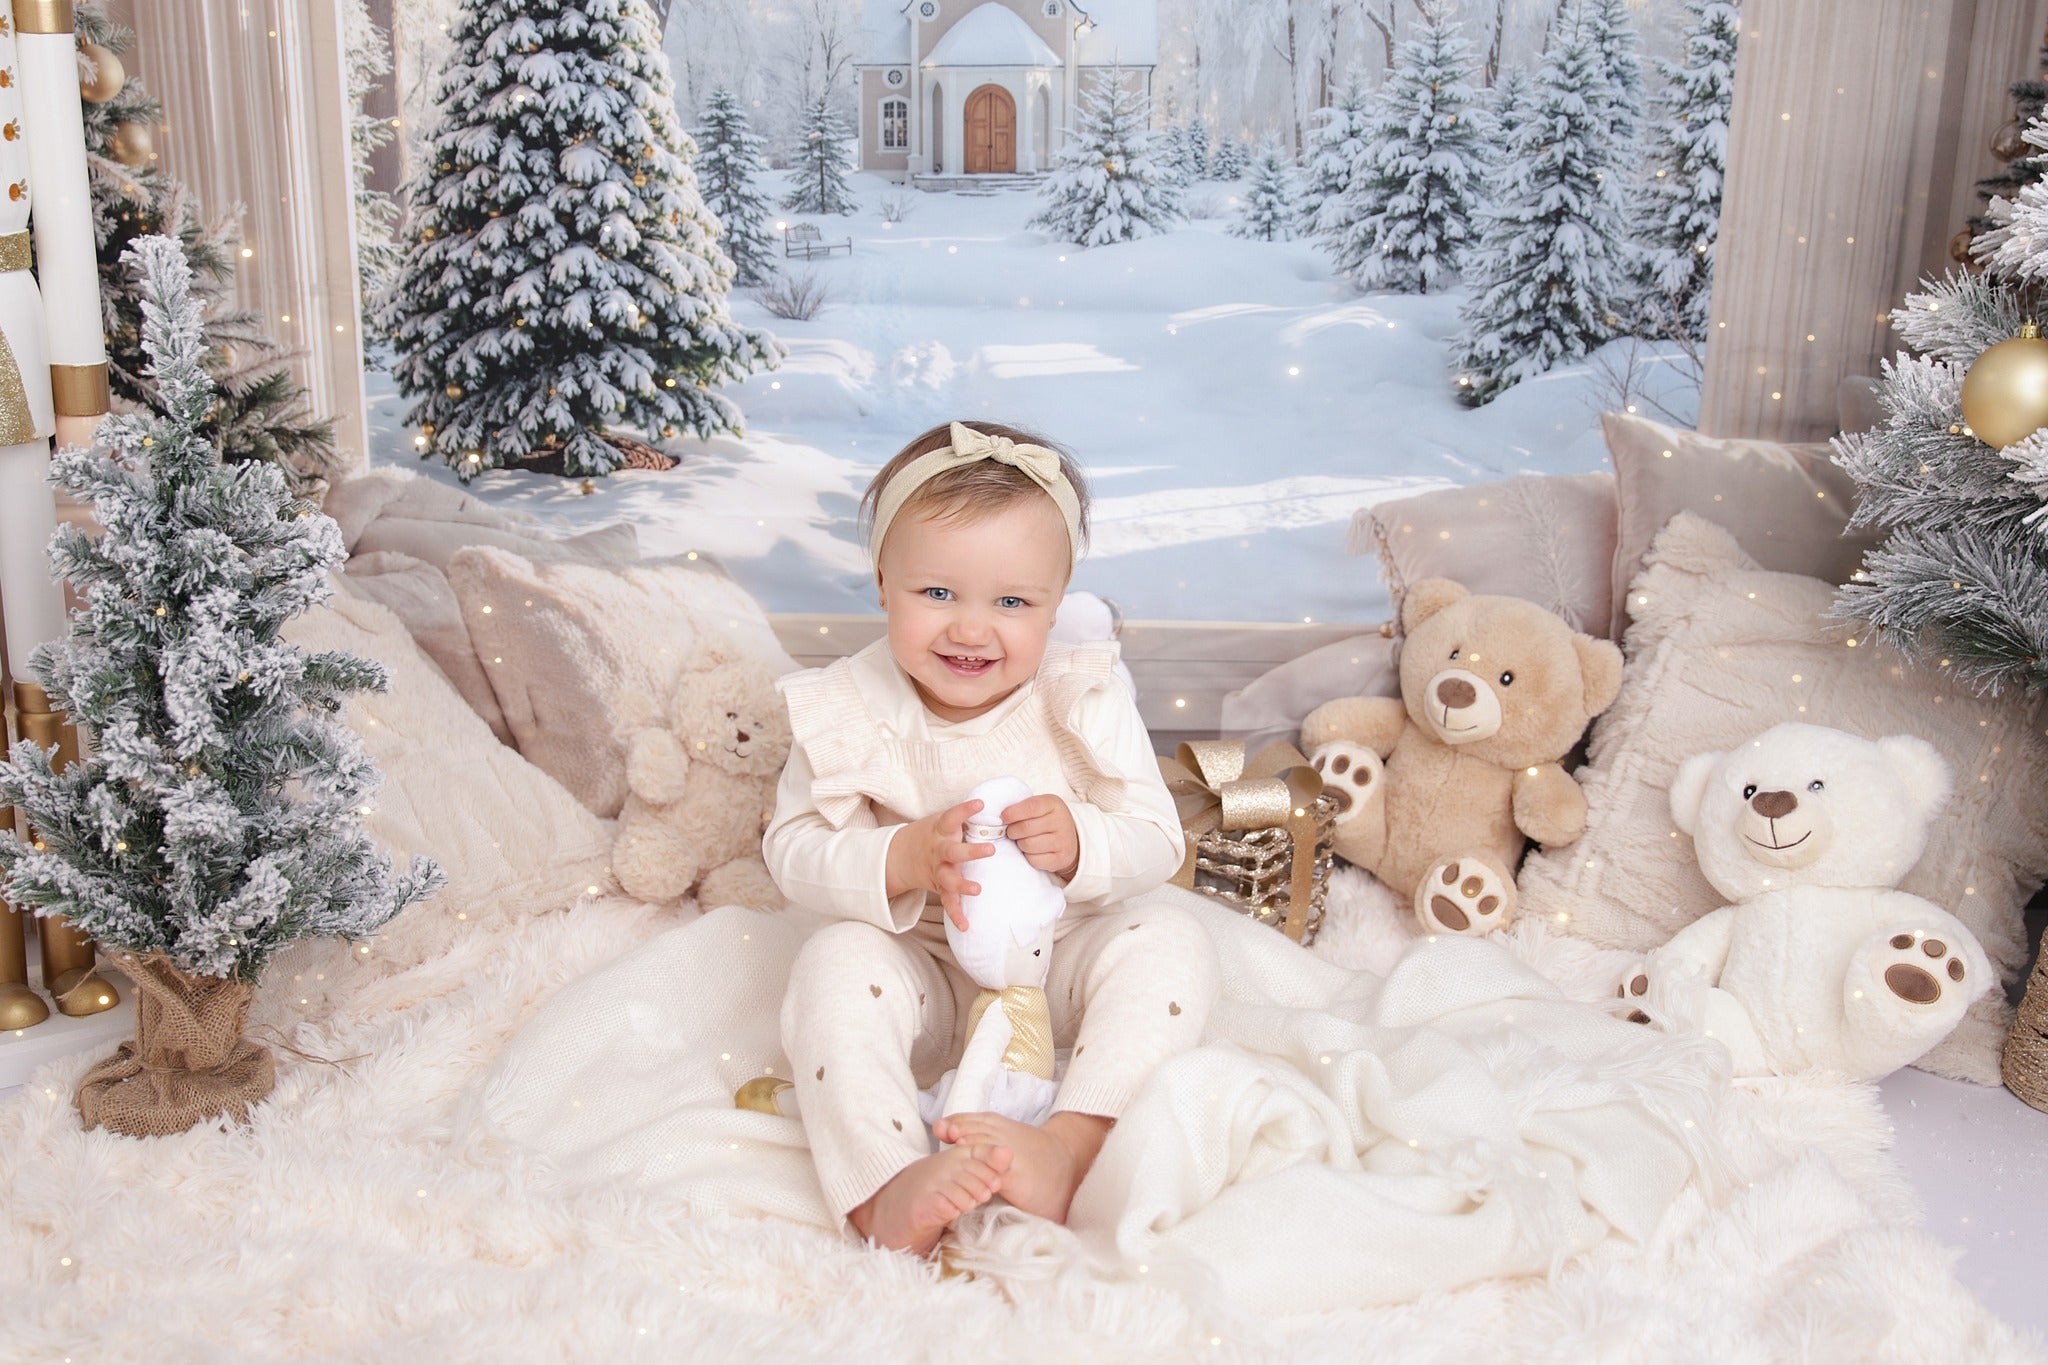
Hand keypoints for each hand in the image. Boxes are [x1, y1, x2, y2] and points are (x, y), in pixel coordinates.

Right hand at [886, 799, 993, 929]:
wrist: (900, 854)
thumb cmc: (933, 834)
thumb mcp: (943, 821)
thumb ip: (965, 818)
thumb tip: (1000, 808)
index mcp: (940, 831)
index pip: (952, 817)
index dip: (964, 810)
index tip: (980, 804)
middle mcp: (938, 851)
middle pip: (952, 851)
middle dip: (970, 851)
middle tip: (990, 849)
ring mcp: (938, 870)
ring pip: (948, 879)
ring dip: (962, 885)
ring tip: (977, 890)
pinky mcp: (938, 887)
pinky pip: (947, 903)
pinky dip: (956, 914)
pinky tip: (966, 925)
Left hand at [1002, 794, 1079, 880]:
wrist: (1069, 839)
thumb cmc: (1046, 820)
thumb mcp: (1040, 807)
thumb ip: (1023, 808)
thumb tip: (1001, 817)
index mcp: (1054, 804)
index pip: (1031, 807)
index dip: (1013, 813)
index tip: (1004, 818)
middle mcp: (1061, 821)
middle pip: (1026, 828)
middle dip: (1012, 831)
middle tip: (1012, 832)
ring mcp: (1063, 841)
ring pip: (1028, 845)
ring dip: (1020, 844)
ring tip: (1023, 840)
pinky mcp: (1061, 858)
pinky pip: (1034, 860)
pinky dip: (1028, 857)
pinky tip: (1032, 851)